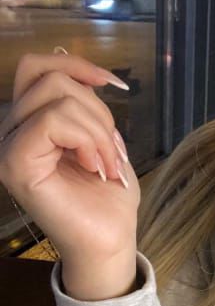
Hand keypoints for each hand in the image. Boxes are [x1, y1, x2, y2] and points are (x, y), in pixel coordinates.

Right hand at [0, 50, 139, 264]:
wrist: (109, 239)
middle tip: (111, 150)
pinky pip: (53, 121)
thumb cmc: (106, 194)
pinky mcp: (15, 164)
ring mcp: (7, 148)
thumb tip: (77, 66)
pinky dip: (88, 140)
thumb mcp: (99, 133)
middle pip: (51, 78)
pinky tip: (93, 167)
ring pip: (57, 96)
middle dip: (96, 108)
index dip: (77, 66)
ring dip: (98, 129)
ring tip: (105, 163)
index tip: (113, 86)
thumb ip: (80, 102)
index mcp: (25, 122)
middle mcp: (8, 132)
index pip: (35, 67)